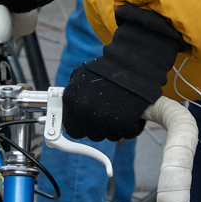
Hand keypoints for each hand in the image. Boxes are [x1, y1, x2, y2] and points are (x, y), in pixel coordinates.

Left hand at [61, 5, 185, 142]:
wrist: (134, 65)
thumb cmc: (109, 71)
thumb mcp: (81, 77)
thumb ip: (73, 96)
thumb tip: (67, 109)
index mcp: (71, 100)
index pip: (72, 129)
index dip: (83, 125)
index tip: (89, 122)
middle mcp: (84, 111)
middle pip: (92, 134)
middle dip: (99, 126)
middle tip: (108, 110)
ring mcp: (104, 120)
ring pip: (108, 136)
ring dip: (114, 126)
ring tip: (119, 106)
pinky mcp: (123, 124)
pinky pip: (125, 134)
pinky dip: (129, 125)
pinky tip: (129, 110)